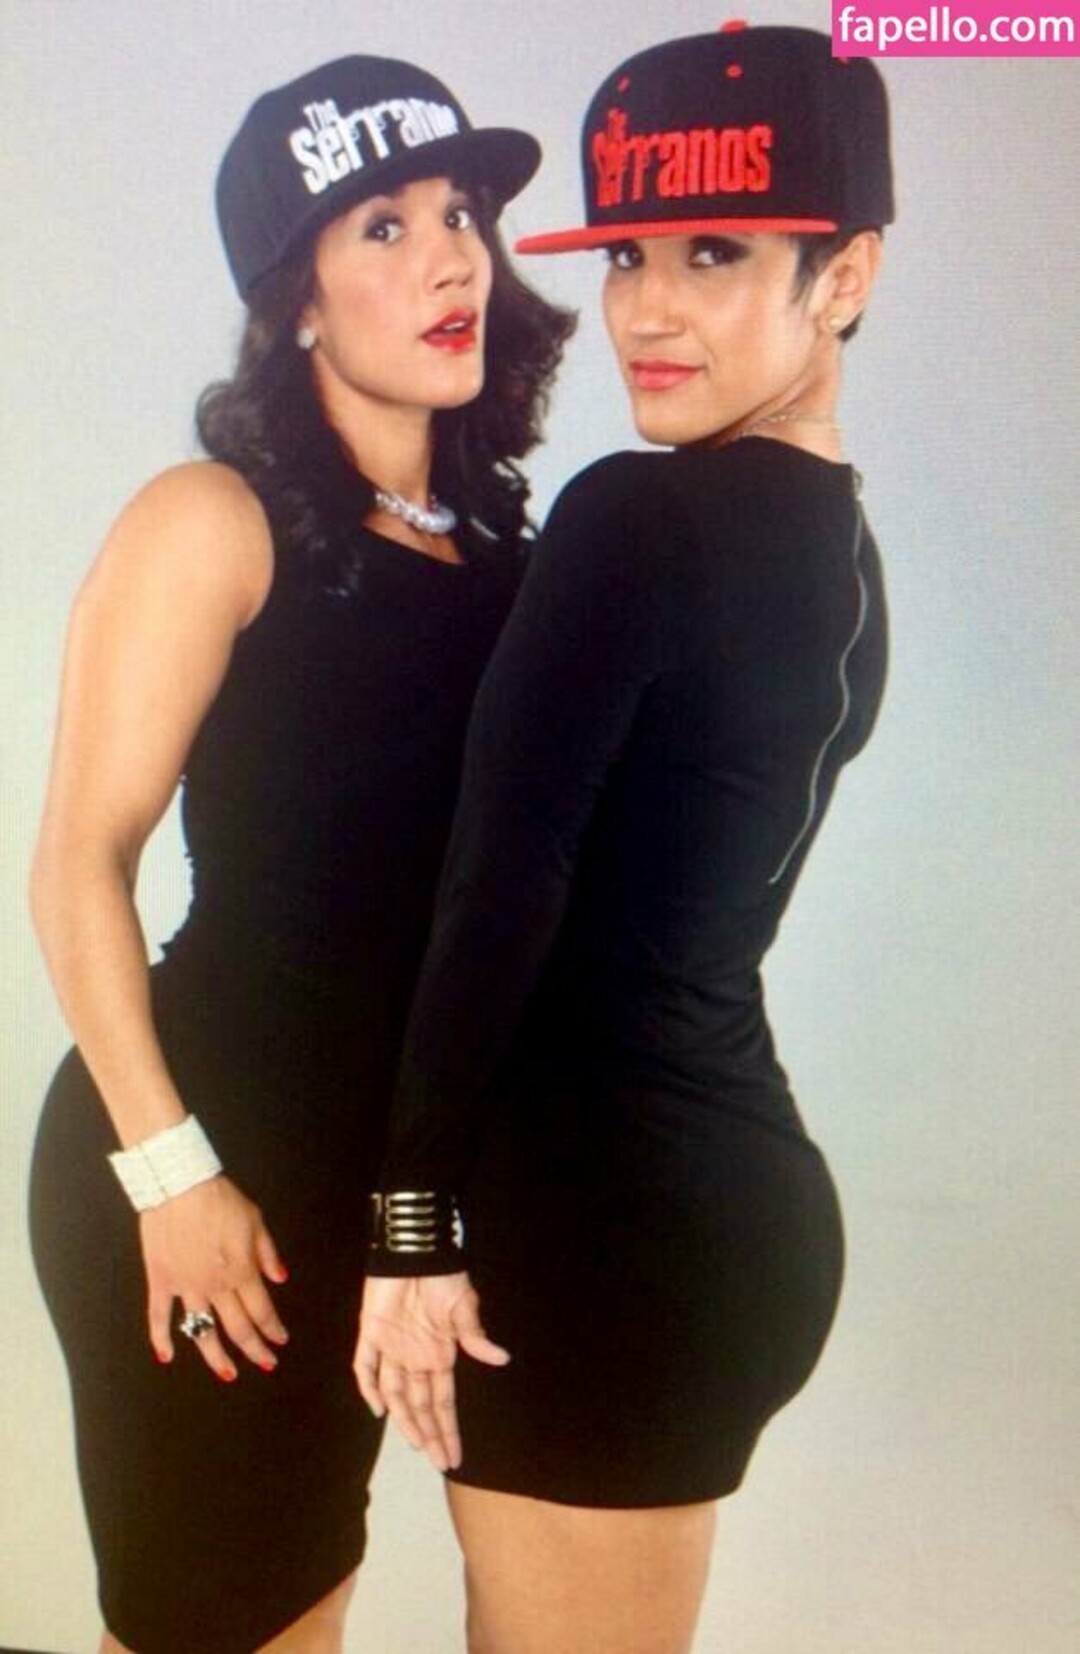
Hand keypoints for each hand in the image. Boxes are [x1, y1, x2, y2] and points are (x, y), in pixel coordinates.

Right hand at [141, 1175, 288, 1380]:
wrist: (179, 1184)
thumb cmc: (219, 1199)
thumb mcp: (255, 1220)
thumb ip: (268, 1253)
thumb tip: (280, 1278)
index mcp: (241, 1271)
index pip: (261, 1311)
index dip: (273, 1329)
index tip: (280, 1339)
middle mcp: (215, 1286)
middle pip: (237, 1328)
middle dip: (255, 1349)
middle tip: (266, 1363)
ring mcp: (186, 1287)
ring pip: (202, 1331)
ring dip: (216, 1357)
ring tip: (228, 1374)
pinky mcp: (161, 1281)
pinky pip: (159, 1316)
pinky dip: (161, 1338)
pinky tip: (166, 1356)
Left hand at [354, 1272, 509, 1471]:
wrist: (416, 1249)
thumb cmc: (443, 1275)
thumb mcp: (465, 1307)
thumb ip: (475, 1335)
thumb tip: (501, 1358)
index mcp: (438, 1354)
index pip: (442, 1402)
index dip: (448, 1430)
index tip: (454, 1457)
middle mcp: (415, 1357)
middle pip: (420, 1405)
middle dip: (430, 1434)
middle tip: (439, 1462)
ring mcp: (391, 1347)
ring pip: (395, 1393)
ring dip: (404, 1419)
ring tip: (416, 1445)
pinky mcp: (369, 1332)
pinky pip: (365, 1365)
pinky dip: (368, 1386)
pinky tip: (376, 1408)